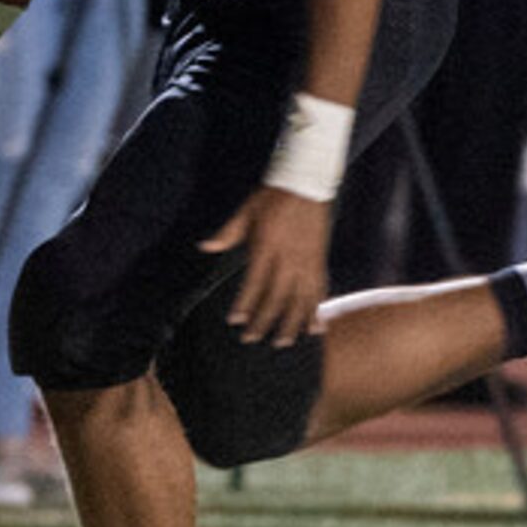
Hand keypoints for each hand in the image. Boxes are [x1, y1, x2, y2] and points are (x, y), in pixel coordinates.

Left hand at [203, 186, 332, 346]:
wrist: (307, 184)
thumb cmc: (272, 198)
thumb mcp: (246, 211)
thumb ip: (228, 233)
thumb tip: (205, 247)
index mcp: (267, 246)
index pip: (254, 282)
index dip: (245, 304)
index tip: (235, 321)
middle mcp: (289, 258)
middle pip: (277, 297)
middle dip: (264, 321)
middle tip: (252, 339)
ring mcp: (307, 261)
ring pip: (301, 299)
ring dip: (292, 323)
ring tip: (282, 342)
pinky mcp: (320, 260)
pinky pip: (320, 290)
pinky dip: (317, 310)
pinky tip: (316, 328)